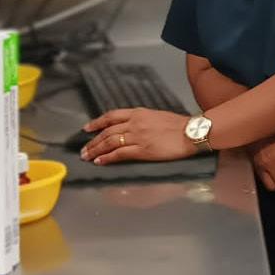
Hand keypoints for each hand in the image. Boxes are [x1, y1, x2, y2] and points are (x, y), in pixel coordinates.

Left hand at [80, 108, 197, 164]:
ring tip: (87, 157)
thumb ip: (142, 120)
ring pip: (110, 142)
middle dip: (92, 141)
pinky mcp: (142, 150)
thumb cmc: (179, 125)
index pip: (111, 116)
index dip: (97, 122)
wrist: (191, 132)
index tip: (87, 128)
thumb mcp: (157, 116)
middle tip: (83, 149)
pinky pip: (119, 154)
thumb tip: (132, 127)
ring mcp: (137, 137)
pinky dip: (107, 158)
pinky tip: (100, 161)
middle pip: (107, 131)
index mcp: (138, 113)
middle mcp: (134, 123)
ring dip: (96, 150)